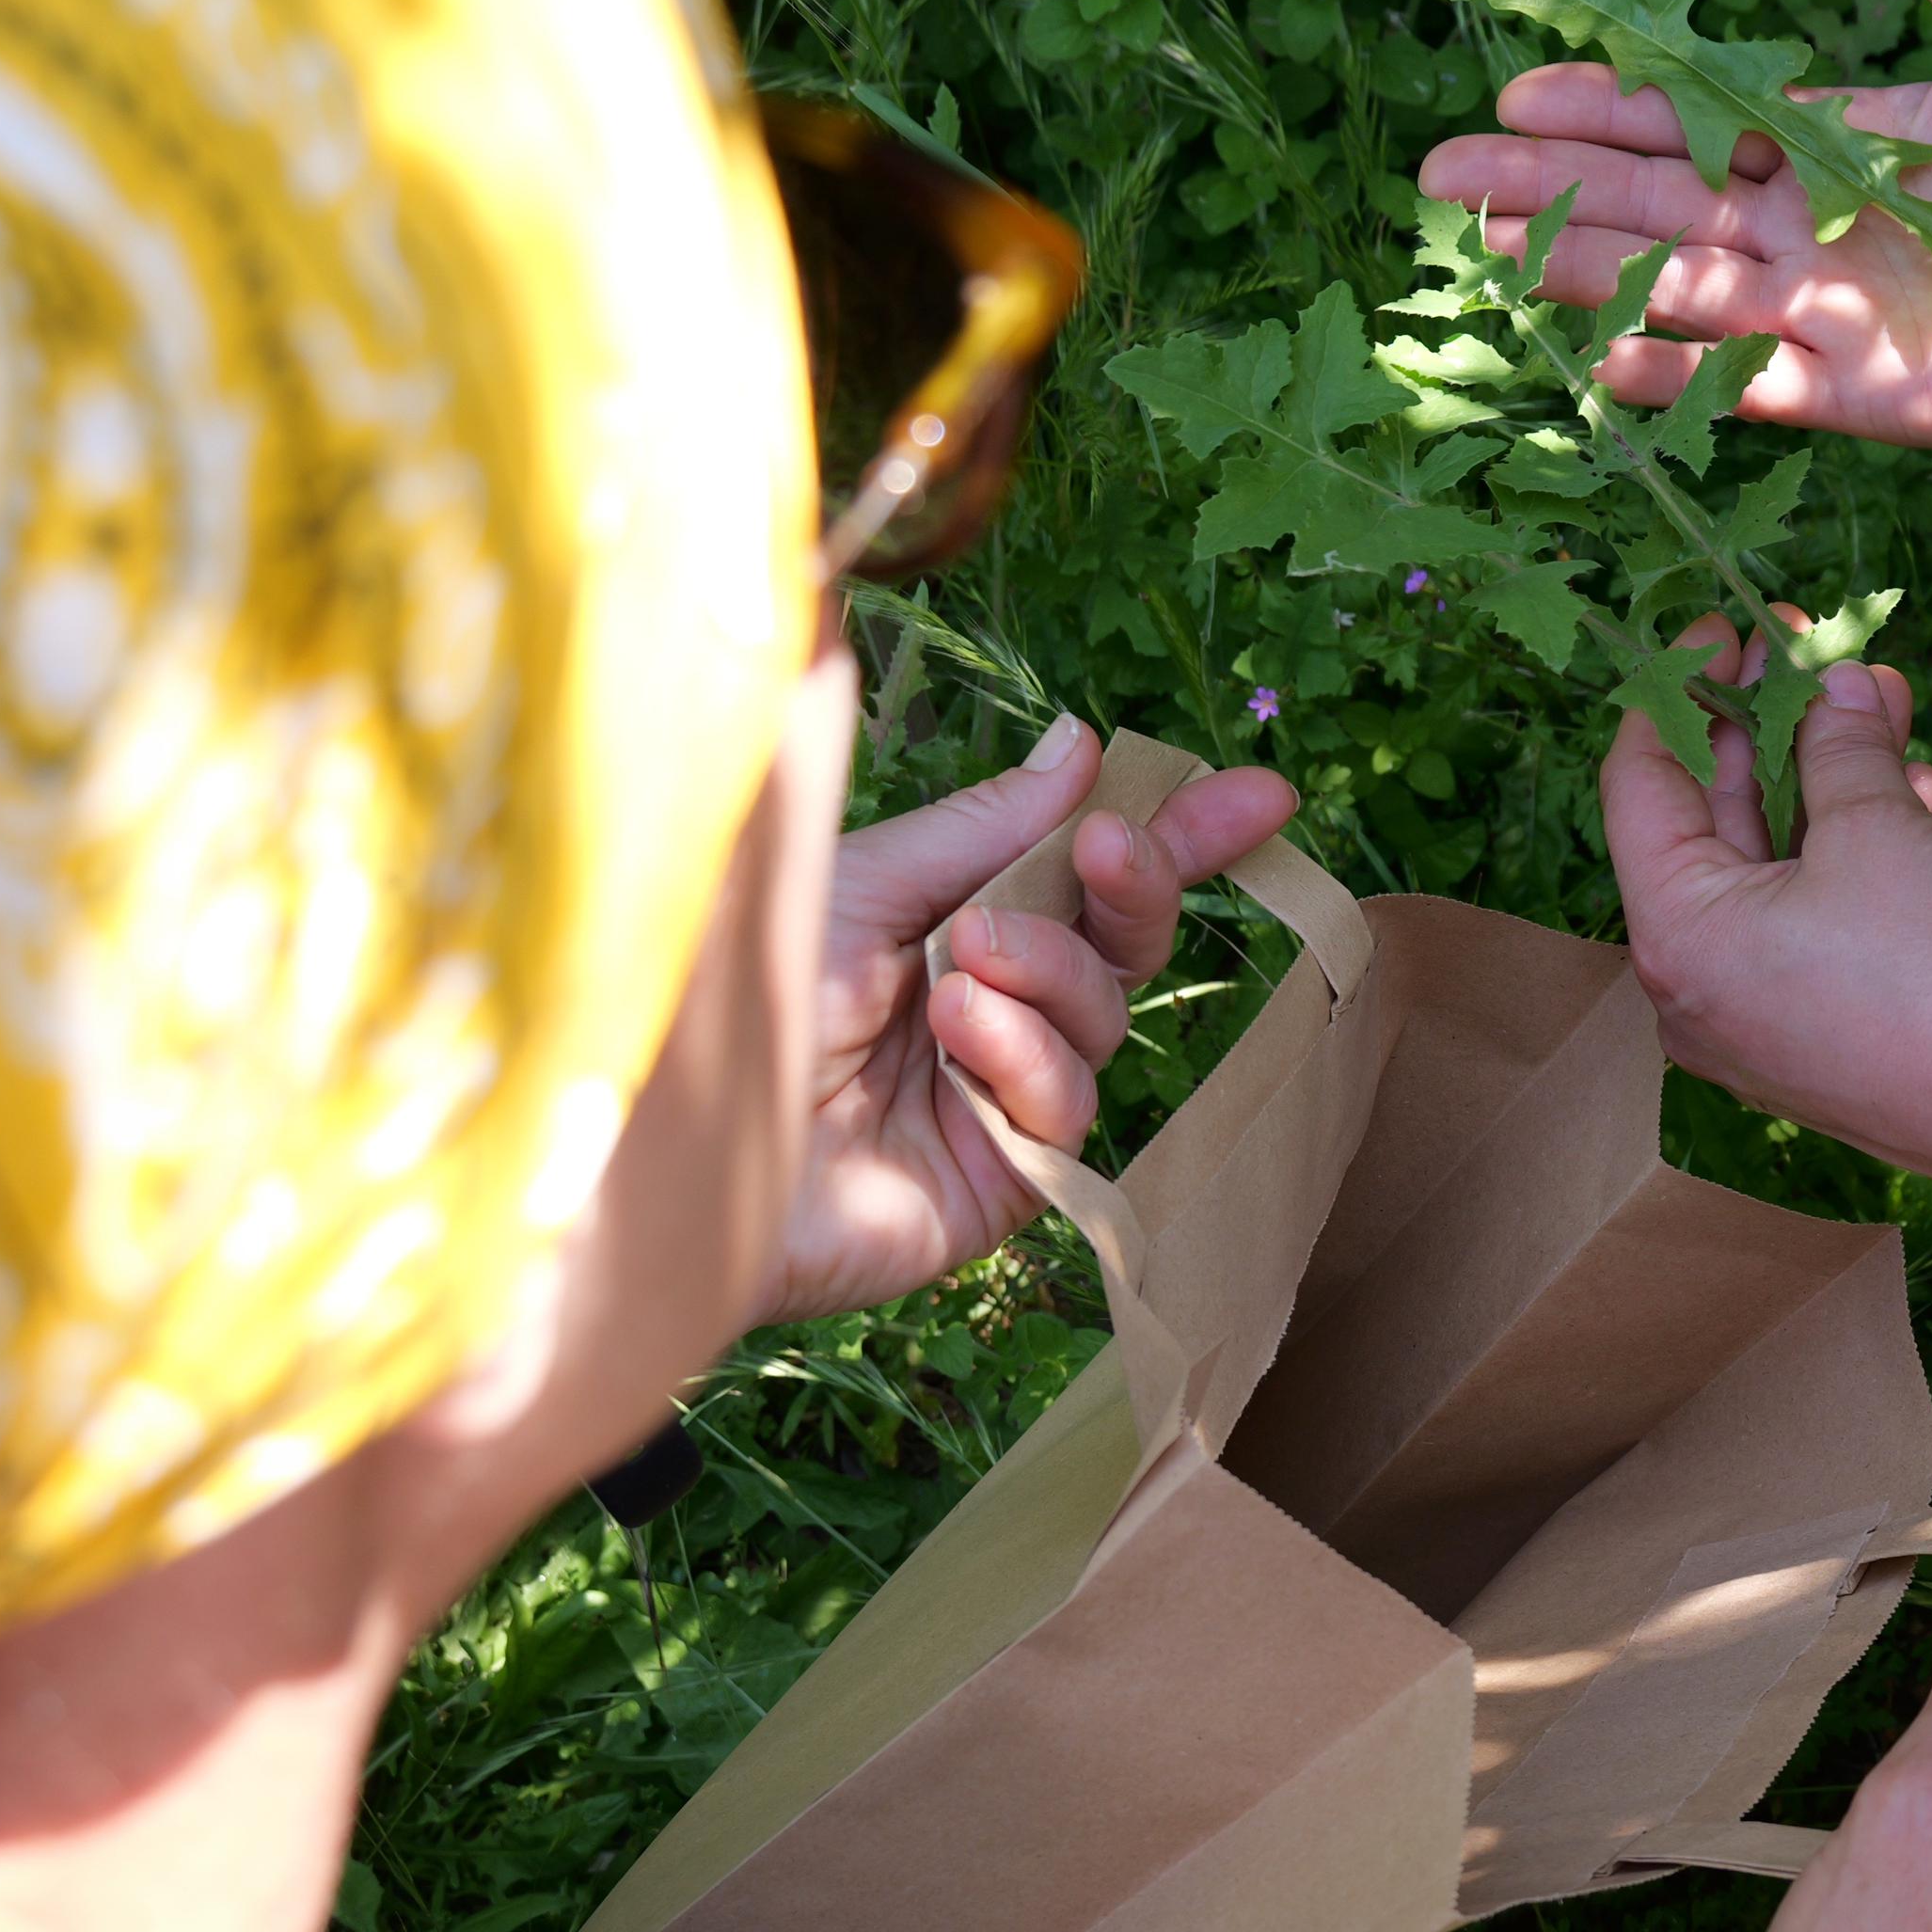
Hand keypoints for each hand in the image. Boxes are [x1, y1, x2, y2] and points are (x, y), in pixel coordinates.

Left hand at [745, 713, 1298, 1326]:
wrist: (669, 1135)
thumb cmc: (738, 996)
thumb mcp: (864, 881)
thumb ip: (984, 829)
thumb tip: (1083, 747)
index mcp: (955, 927)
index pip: (1090, 879)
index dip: (1181, 838)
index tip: (1262, 794)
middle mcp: (990, 1012)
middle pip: (1121, 947)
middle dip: (1134, 888)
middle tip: (1110, 850)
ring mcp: (998, 1101)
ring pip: (1103, 1019)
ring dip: (1047, 972)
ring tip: (962, 964)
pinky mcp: (999, 1184)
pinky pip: (1069, 1106)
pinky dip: (1024, 1056)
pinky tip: (958, 1035)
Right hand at [1416, 0, 1931, 447]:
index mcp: (1824, 143)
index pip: (1686, 119)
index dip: (1600, 105)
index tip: (1513, 84)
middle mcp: (1801, 229)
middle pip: (1648, 204)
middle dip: (1545, 186)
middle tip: (1438, 173)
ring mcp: (1817, 313)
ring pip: (1670, 287)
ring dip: (1576, 269)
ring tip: (1480, 249)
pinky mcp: (1848, 391)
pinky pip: (1736, 383)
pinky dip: (1667, 371)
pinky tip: (1588, 356)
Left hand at [1605, 621, 1931, 1164]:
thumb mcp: (1876, 829)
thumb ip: (1836, 744)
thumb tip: (1831, 683)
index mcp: (1675, 934)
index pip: (1639, 782)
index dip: (1681, 688)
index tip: (1723, 627)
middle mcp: (1697, 985)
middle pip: (1711, 821)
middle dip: (1772, 725)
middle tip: (1809, 647)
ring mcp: (1758, 1015)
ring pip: (1776, 866)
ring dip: (1828, 778)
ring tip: (1884, 700)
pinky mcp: (1819, 1029)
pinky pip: (1815, 918)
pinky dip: (1854, 852)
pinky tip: (1917, 794)